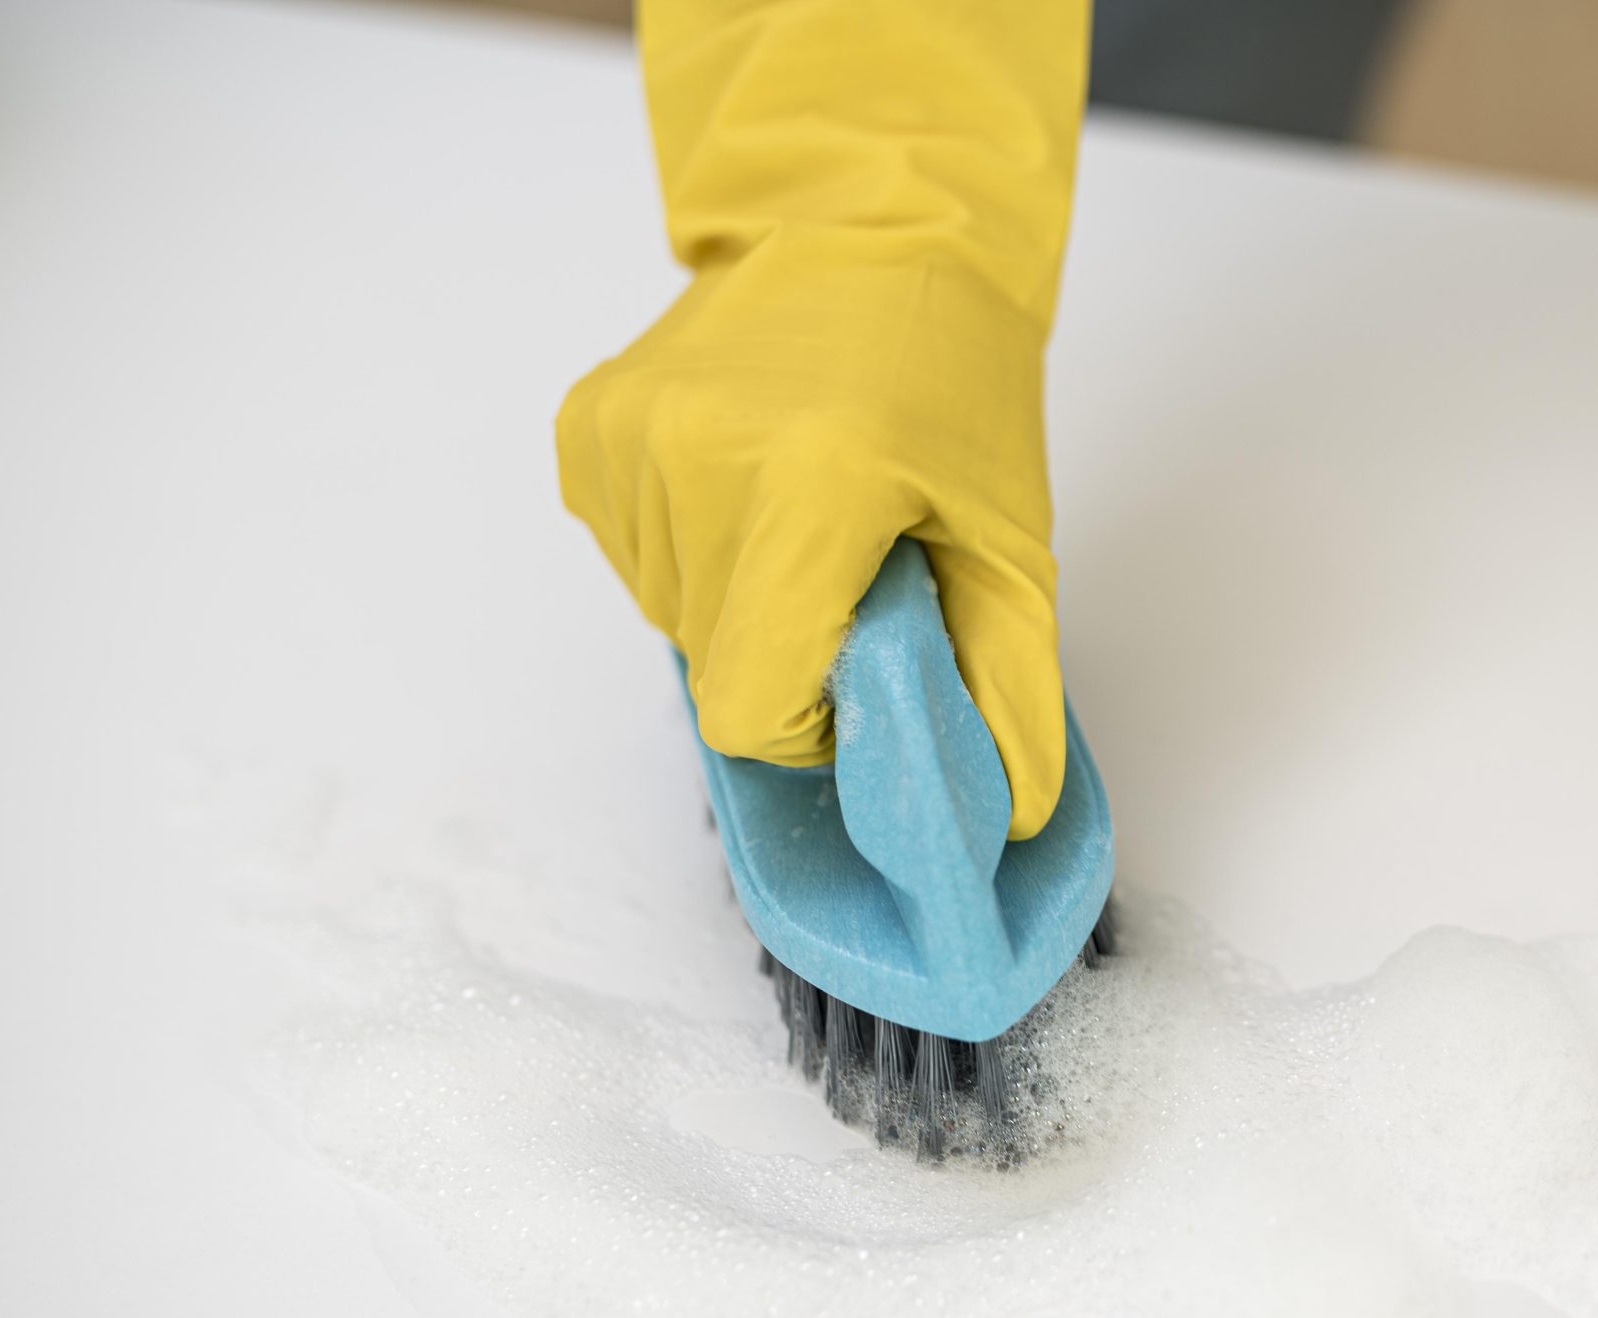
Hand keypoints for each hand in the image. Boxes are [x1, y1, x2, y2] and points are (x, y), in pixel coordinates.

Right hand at [557, 228, 1067, 837]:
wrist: (873, 227)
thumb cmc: (952, 378)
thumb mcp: (1008, 538)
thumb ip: (1008, 683)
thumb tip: (1005, 809)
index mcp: (811, 487)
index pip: (750, 706)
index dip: (806, 723)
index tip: (856, 669)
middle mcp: (699, 458)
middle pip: (712, 664)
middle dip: (783, 650)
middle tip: (849, 571)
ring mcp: (630, 439)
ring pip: (669, 614)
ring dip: (738, 597)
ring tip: (803, 510)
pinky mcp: (589, 427)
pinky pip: (630, 554)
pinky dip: (689, 548)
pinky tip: (746, 483)